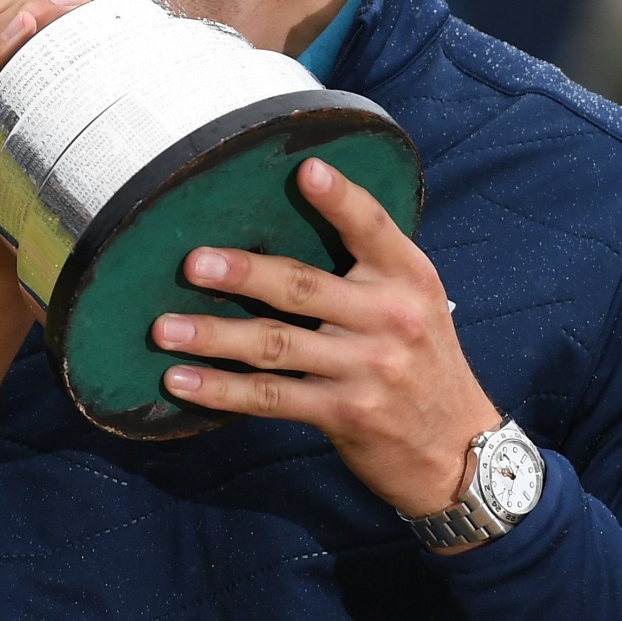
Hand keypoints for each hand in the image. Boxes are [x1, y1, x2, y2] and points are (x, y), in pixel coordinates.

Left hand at [152, 158, 501, 532]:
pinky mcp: (344, 413)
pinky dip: (221, 390)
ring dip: (214, 336)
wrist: (458, 450)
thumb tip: (292, 218)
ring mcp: (366, 368)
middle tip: (192, 263)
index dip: (338, 197)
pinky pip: (270, 398)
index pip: (371, 227)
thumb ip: (369, 265)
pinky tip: (181, 381)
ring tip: (163, 328)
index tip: (304, 170)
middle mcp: (390, 317)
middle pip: (302, 286)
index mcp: (407, 277)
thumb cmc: (423, 361)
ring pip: (275, 344)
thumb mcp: (417, 301)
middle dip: (242, 273)